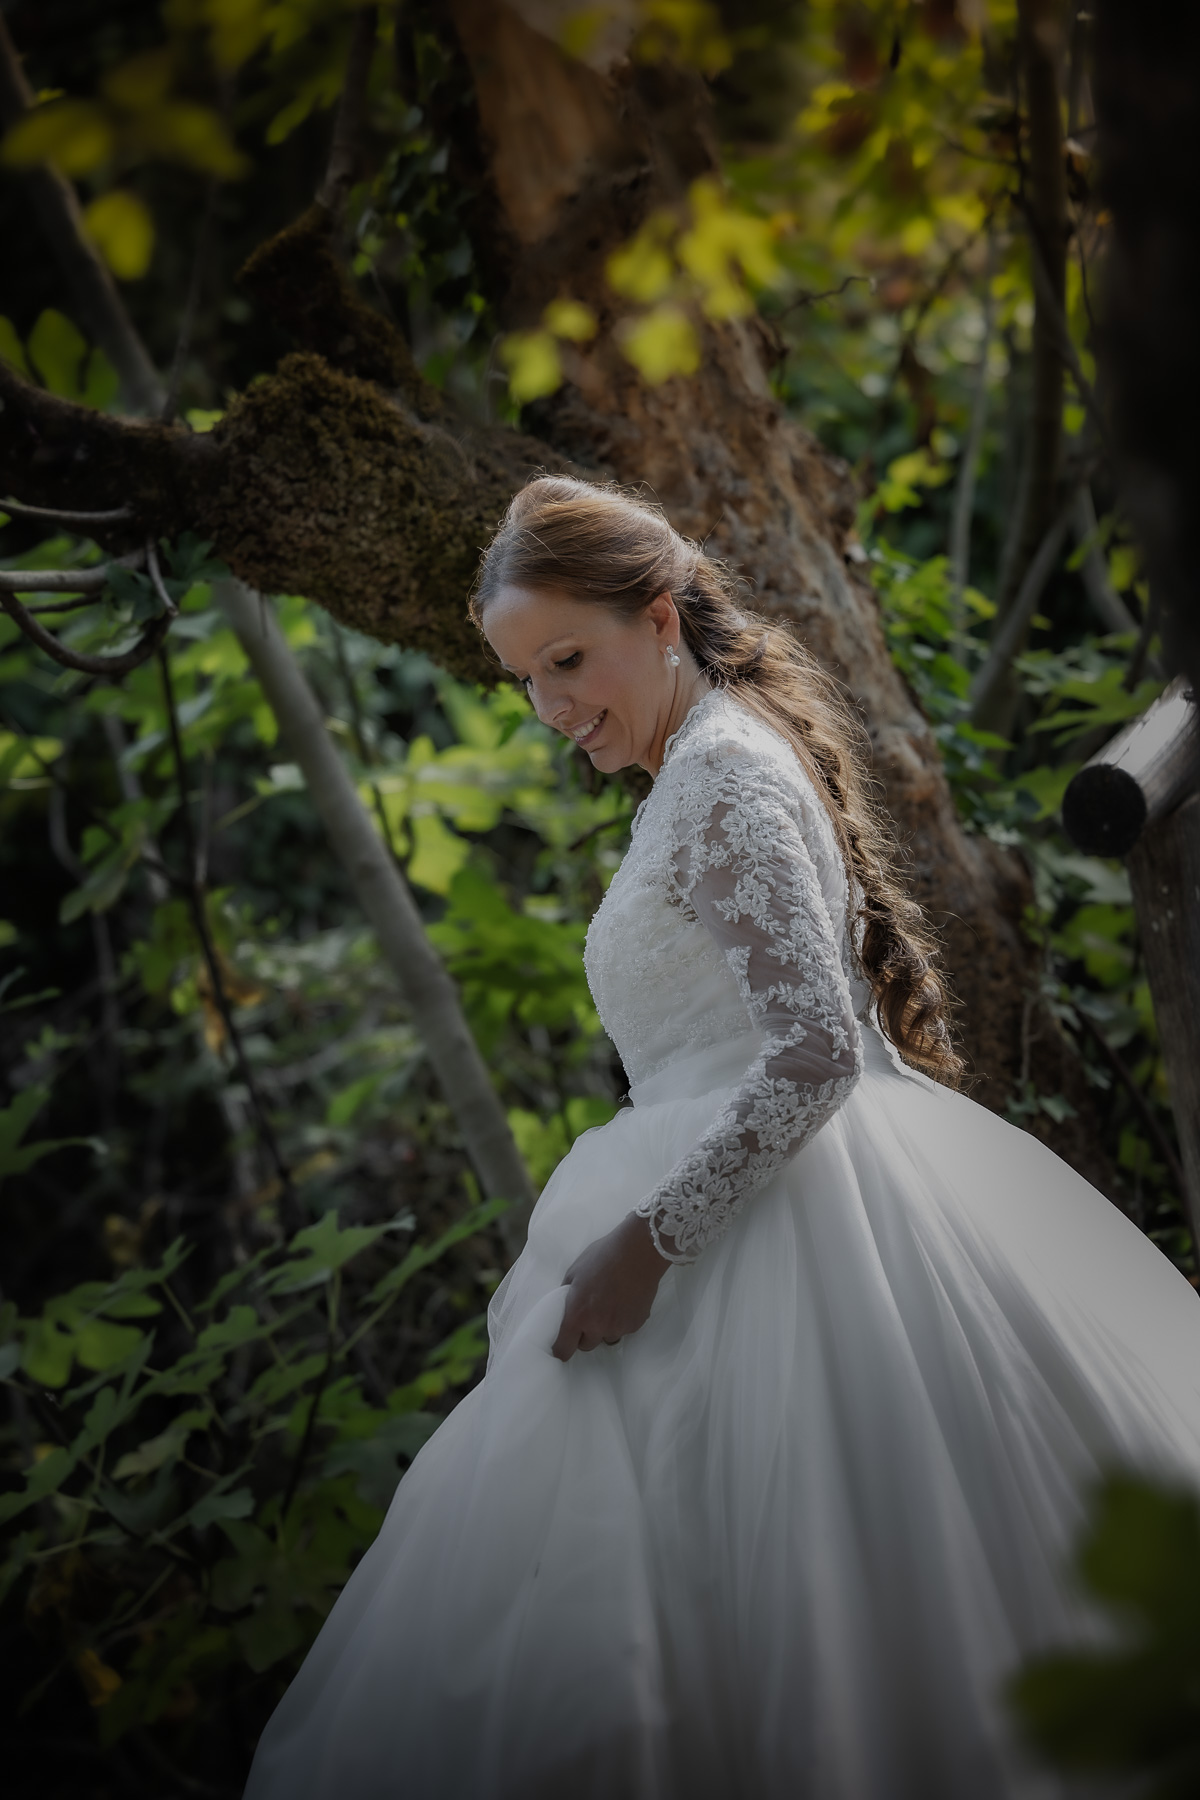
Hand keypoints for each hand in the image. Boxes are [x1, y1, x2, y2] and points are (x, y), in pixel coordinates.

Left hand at [551, 1211, 669, 1361]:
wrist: (638, 1251)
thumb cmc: (603, 1256)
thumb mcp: (575, 1271)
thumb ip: (567, 1294)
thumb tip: (564, 1306)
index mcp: (577, 1315)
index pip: (564, 1349)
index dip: (561, 1348)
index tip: (563, 1344)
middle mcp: (597, 1327)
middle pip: (586, 1346)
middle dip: (585, 1334)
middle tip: (589, 1315)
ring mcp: (619, 1327)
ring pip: (607, 1337)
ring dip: (604, 1328)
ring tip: (609, 1305)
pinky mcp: (637, 1324)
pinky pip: (624, 1329)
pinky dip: (622, 1320)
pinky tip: (624, 1301)